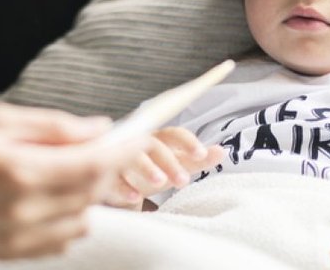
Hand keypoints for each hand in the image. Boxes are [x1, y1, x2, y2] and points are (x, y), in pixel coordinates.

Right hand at [0, 103, 139, 258]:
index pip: (93, 165)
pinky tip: (49, 198)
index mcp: (19, 171)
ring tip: (64, 170)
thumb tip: (100, 129)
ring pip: (82, 219)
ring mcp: (17, 238)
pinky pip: (61, 241)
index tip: (138, 135)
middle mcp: (22, 211)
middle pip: (92, 192)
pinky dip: (67, 219)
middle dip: (105, 167)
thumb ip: (53, 127)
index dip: (122, 150)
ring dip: (86, 195)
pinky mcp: (9, 254)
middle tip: (102, 146)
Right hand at [102, 127, 225, 208]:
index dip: (188, 142)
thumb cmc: (151, 167)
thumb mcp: (174, 164)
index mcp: (158, 138)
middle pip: (153, 145)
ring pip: (131, 156)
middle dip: (169, 161)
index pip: (174, 134)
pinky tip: (136, 197)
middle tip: (183, 181)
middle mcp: (139, 142)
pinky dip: (124, 186)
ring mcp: (120, 156)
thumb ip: (195, 159)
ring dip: (146, 168)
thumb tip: (223, 152)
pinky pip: (113, 176)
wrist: (116, 176)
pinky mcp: (106, 172)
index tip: (202, 154)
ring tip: (160, 183)